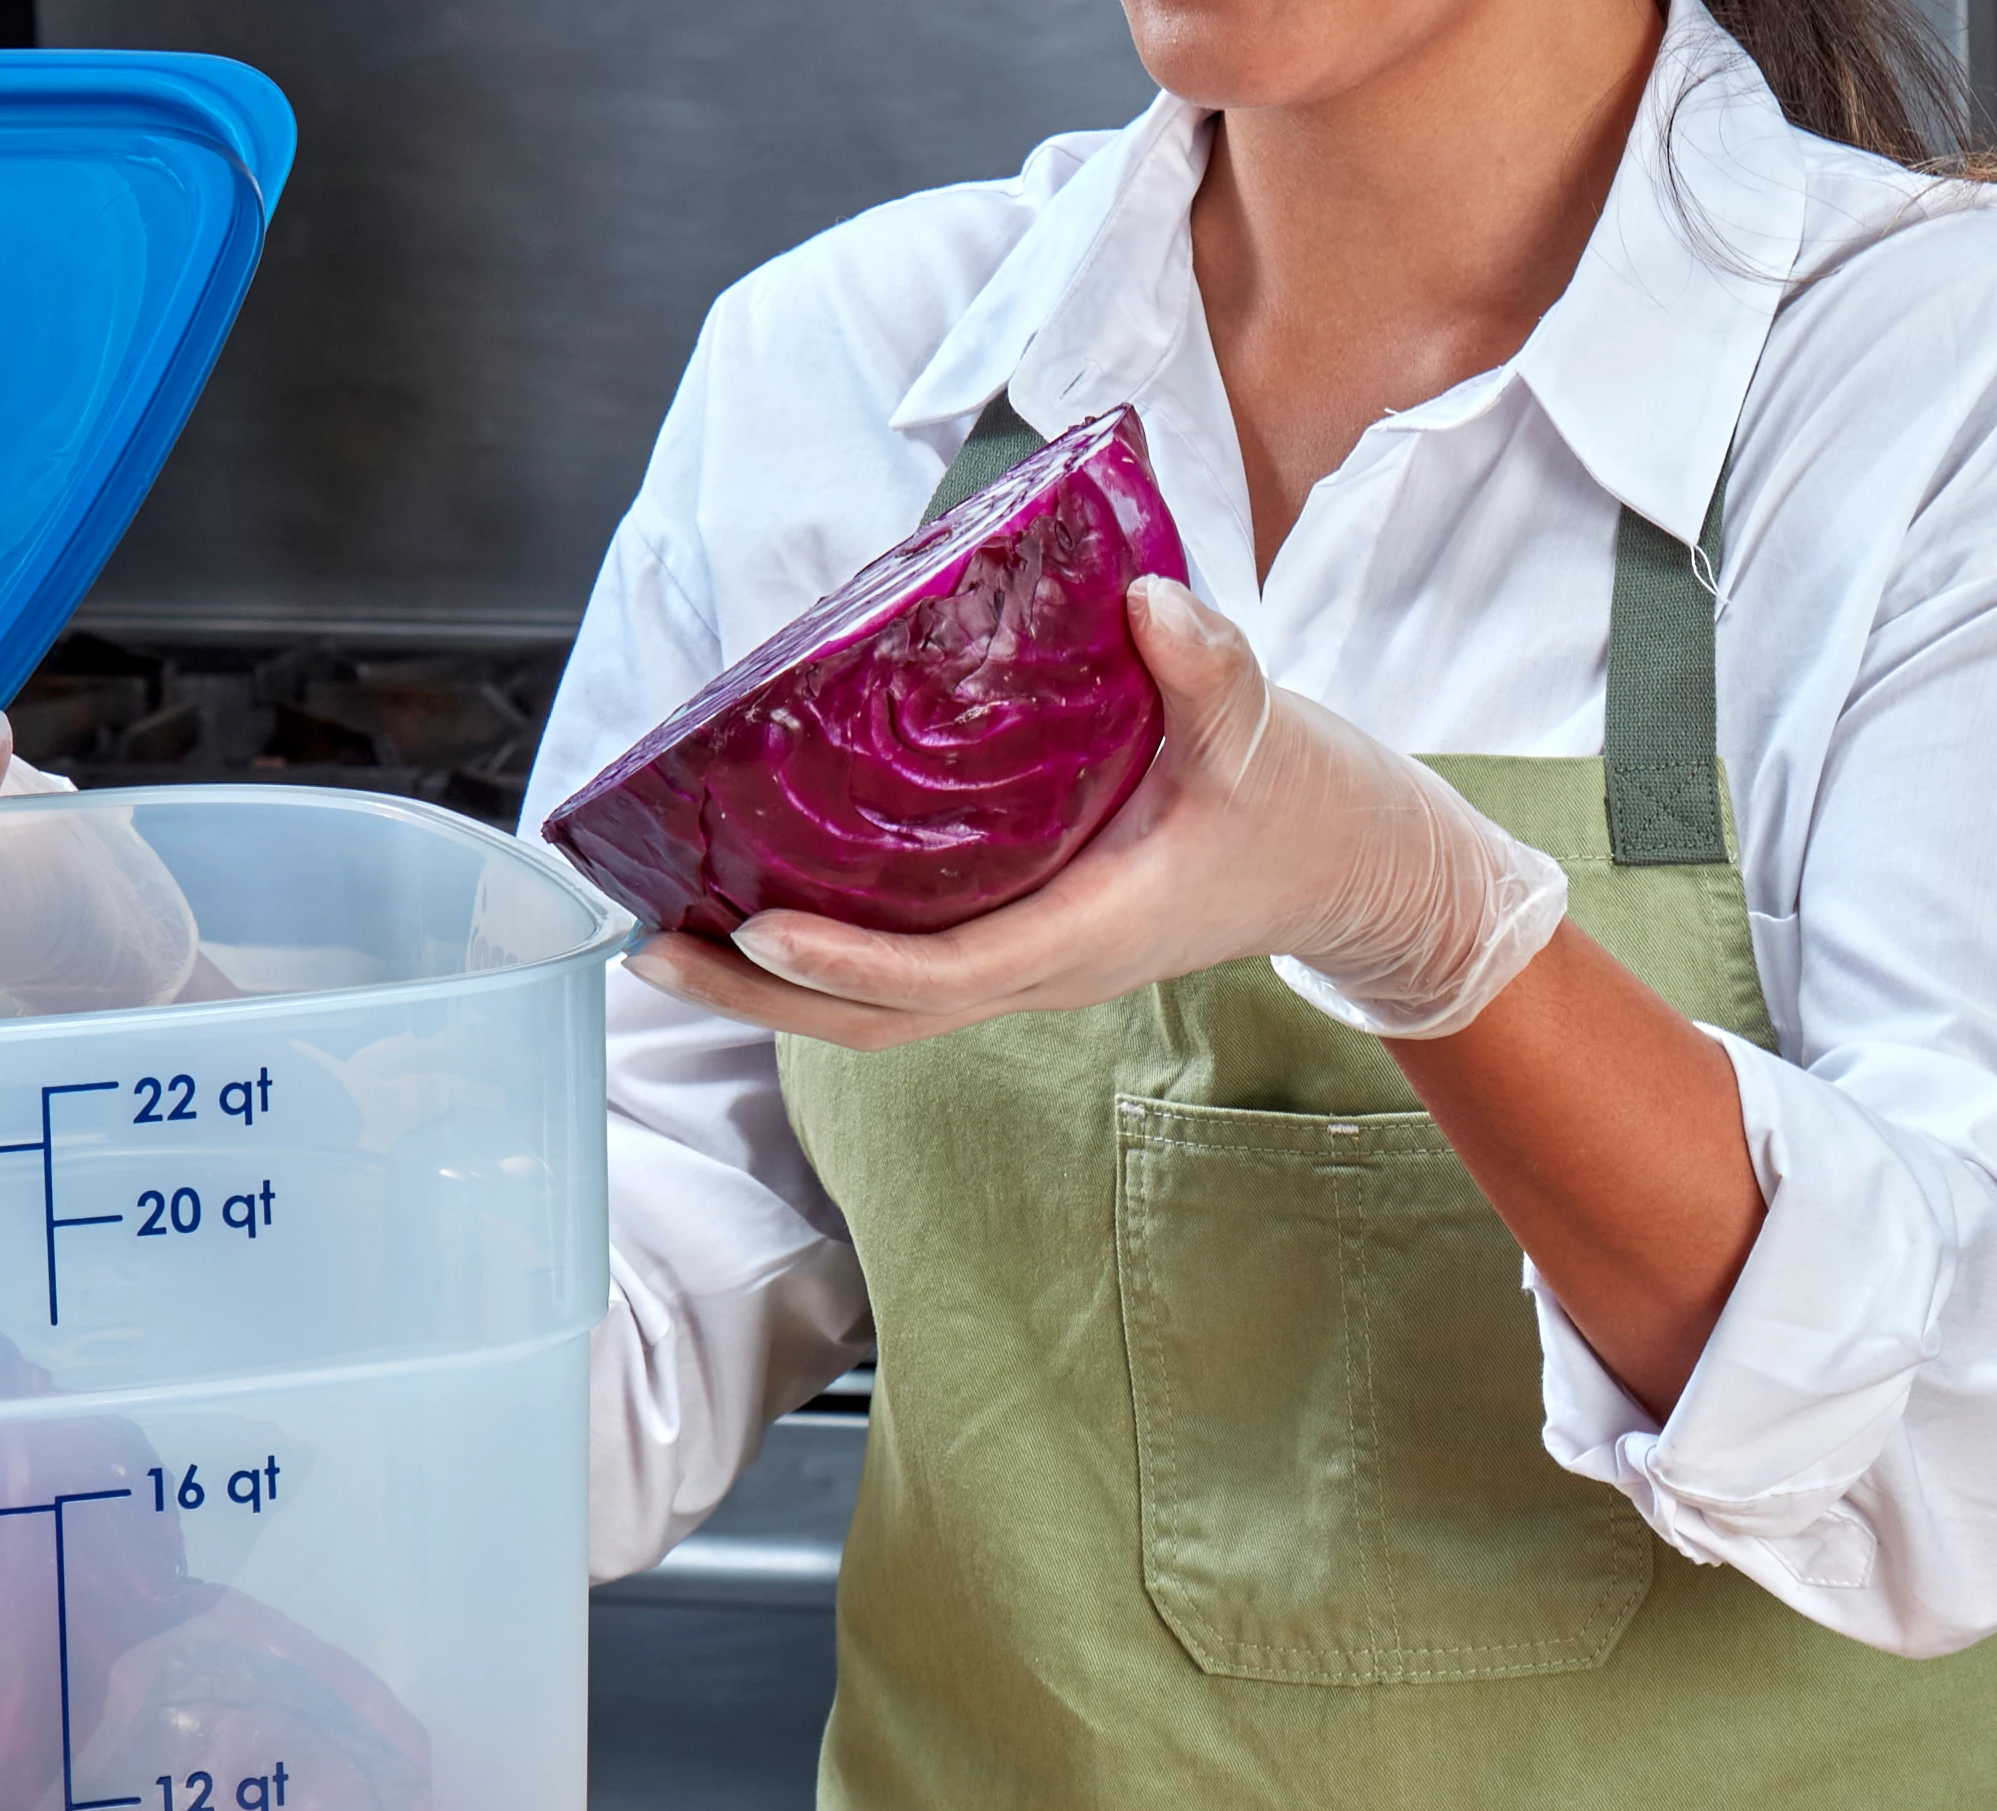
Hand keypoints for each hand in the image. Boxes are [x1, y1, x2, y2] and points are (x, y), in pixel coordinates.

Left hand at [633, 575, 1570, 1049]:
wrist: (1346, 868)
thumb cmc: (1298, 802)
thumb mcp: (1261, 727)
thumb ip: (1208, 668)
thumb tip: (1147, 604)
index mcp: (1090, 931)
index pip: (947, 970)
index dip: (848, 960)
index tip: (757, 923)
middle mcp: (1043, 969)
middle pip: (877, 1020)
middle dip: (759, 995)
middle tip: (650, 942)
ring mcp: (1026, 967)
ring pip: (879, 1011)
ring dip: (766, 989)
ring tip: (662, 934)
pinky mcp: (1017, 944)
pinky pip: (901, 973)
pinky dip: (814, 959)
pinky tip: (745, 907)